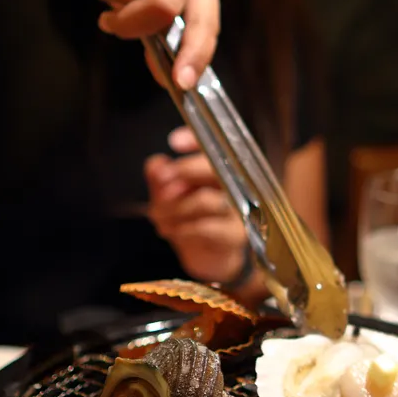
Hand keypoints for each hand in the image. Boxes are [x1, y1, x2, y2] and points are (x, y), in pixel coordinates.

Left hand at [144, 127, 247, 283]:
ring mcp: (239, 210)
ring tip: (157, 216)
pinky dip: (183, 229)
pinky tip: (171, 230)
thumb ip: (160, 177)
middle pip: (216, 168)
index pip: (215, 144)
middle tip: (161, 181)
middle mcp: (236, 184)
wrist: (208, 256)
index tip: (174, 142)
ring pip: (206, 200)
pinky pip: (207, 228)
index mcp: (222, 168)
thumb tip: (157, 165)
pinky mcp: (235, 235)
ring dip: (175, 208)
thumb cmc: (191, 218)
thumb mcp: (168, 195)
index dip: (196, 140)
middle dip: (183, 171)